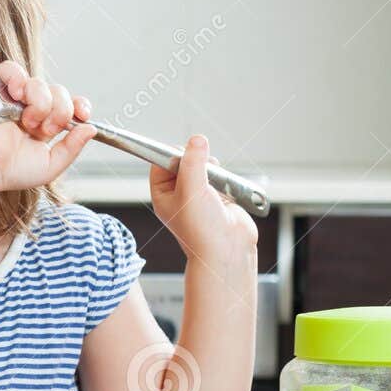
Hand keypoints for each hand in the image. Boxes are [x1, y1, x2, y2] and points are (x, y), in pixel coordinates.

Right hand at [0, 62, 95, 192]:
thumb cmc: (9, 171)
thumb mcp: (50, 166)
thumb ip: (72, 149)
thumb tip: (91, 128)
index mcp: (45, 124)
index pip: (70, 104)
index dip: (79, 105)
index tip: (82, 115)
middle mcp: (32, 108)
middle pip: (60, 92)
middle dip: (58, 113)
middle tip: (41, 130)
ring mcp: (15, 97)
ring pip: (41, 83)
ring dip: (39, 104)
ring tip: (24, 121)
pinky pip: (13, 69)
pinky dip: (18, 79)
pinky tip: (17, 97)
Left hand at [150, 135, 257, 265]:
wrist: (228, 250)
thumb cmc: (201, 229)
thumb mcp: (191, 190)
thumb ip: (193, 162)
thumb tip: (197, 140)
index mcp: (163, 195)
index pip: (161, 164)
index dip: (171, 153)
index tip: (184, 147)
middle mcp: (179, 195)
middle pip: (184, 163)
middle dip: (195, 159)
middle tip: (203, 163)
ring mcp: (199, 196)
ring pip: (203, 168)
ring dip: (212, 168)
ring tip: (216, 178)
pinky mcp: (219, 198)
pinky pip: (219, 178)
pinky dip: (224, 178)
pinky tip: (226, 186)